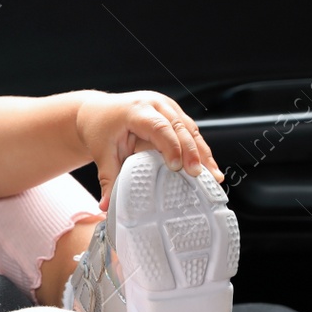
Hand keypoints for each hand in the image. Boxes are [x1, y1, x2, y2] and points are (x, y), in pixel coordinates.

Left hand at [76, 90, 223, 210]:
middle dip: (192, 152)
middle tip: (198, 175)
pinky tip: (209, 168)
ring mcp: (167, 106)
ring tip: (212, 176)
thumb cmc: (100, 128)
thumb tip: (107, 207)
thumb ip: (108, 178)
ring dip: (202, 152)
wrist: (99, 111)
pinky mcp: (174, 113)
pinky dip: (200, 149)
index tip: (177, 167)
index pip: (159, 127)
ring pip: (190, 128)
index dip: (171, 146)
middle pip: (179, 126)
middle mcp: (154, 104)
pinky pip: (191, 131)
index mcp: (136, 110)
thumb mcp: (102, 153)